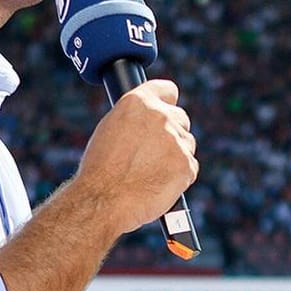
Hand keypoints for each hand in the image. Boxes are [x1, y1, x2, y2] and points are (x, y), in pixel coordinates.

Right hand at [75, 78, 198, 233]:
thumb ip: (134, 119)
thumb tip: (148, 120)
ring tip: (150, 173)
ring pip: (187, 144)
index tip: (168, 106)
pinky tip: (158, 184)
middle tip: (155, 153)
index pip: (166, 90)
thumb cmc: (100, 170)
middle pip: (181, 118)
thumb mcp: (110, 130)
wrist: (103, 200)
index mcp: (137, 102)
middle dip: (173, 132)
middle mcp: (160, 116)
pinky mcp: (187, 164)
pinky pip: (190, 167)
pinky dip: (180, 177)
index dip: (167, 100)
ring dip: (176, 155)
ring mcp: (176, 140)